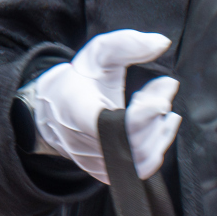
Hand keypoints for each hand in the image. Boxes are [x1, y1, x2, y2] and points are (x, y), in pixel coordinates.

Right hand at [23, 30, 181, 182]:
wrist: (51, 110)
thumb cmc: (79, 80)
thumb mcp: (97, 54)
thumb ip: (126, 43)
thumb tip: (162, 42)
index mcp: (76, 110)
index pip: (116, 123)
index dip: (147, 111)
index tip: (166, 89)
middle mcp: (82, 142)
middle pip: (134, 142)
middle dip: (157, 116)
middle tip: (164, 89)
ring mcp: (93, 162)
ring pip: (141, 159)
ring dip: (161, 132)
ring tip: (164, 107)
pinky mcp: (104, 173)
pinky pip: (139, 168)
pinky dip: (156, 146)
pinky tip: (160, 126)